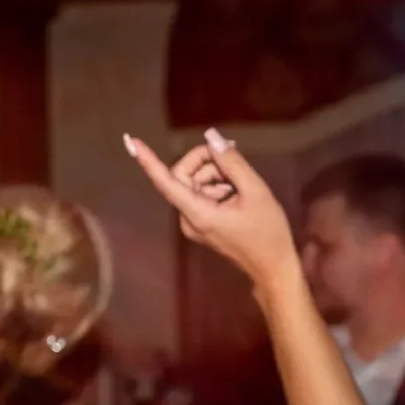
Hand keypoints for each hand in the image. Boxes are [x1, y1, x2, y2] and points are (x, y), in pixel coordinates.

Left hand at [124, 130, 300, 291]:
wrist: (273, 268)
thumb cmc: (267, 233)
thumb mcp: (255, 192)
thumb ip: (231, 162)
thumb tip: (211, 136)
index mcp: (198, 214)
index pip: (166, 182)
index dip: (148, 160)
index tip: (130, 141)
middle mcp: (188, 219)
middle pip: (184, 175)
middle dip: (207, 162)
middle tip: (234, 160)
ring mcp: (193, 222)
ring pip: (195, 182)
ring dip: (217, 175)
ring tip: (243, 186)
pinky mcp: (200, 222)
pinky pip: (202, 194)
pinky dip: (218, 186)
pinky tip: (239, 194)